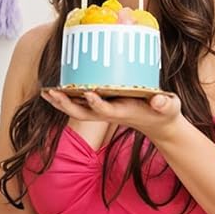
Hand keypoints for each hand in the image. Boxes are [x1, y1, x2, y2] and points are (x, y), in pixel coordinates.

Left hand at [40, 89, 182, 140]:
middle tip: (53, 93)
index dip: (97, 104)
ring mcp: (103, 111)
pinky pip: (79, 103)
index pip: (106, 110)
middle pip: (83, 113)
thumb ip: (164, 104)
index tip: (89, 93)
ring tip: (45, 91)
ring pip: (77, 109)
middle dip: (67, 105)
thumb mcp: (169, 107)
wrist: (158, 125)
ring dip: (61, 102)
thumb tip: (160, 101)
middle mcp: (108, 113)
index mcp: (123, 112)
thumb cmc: (164, 113)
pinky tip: (53, 89)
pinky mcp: (101, 105)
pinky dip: (65, 98)